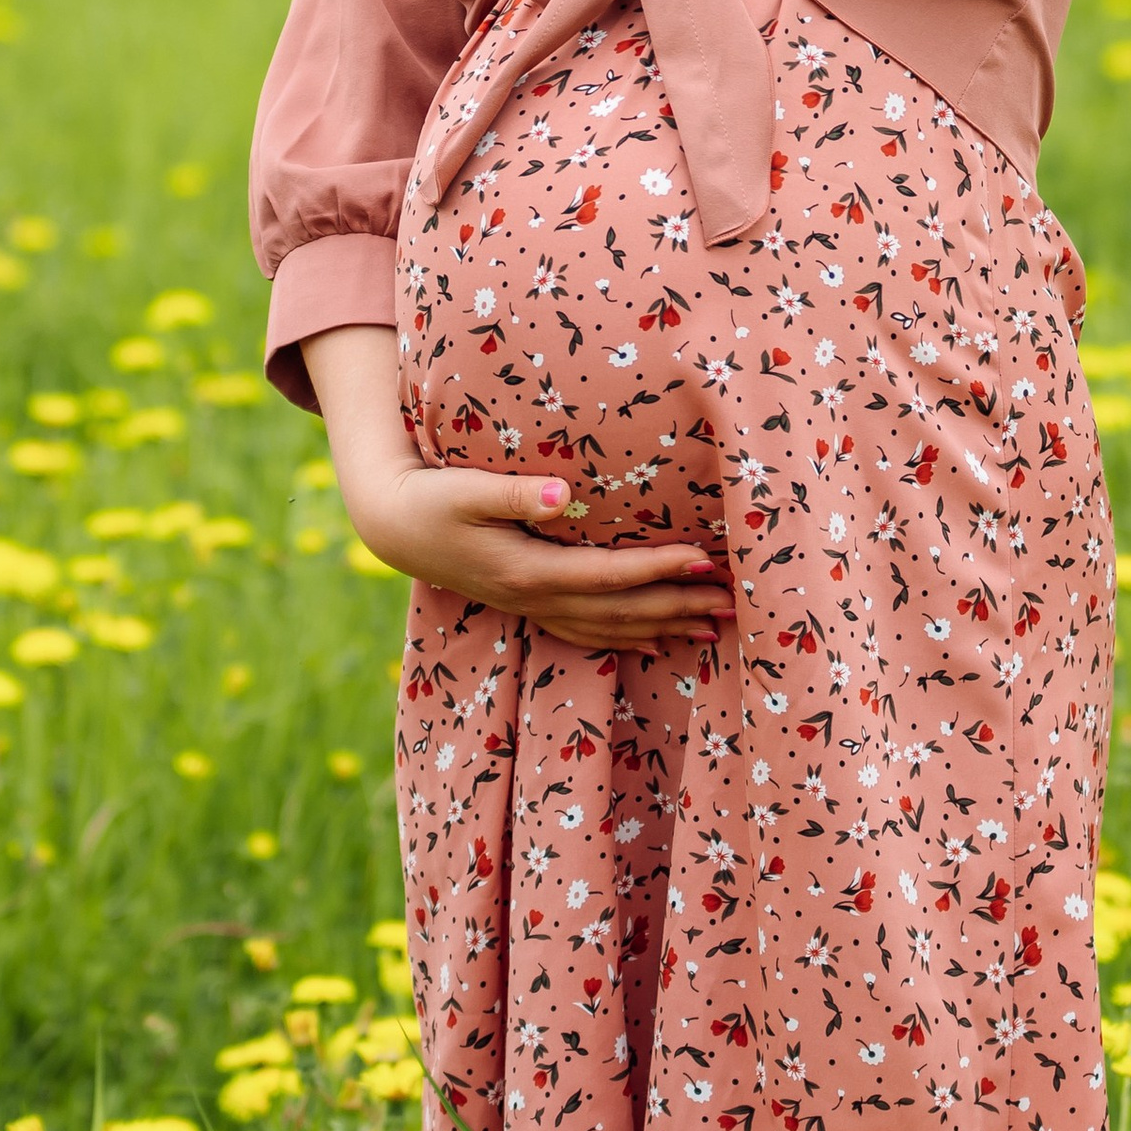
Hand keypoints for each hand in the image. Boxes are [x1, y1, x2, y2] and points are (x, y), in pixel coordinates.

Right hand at [347, 456, 736, 657]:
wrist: (395, 526)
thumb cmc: (432, 498)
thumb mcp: (466, 488)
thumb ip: (516, 491)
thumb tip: (563, 493)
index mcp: (527, 570)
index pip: (608, 576)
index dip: (658, 570)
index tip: (703, 558)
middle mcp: (536, 597)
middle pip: (621, 611)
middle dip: (678, 606)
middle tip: (734, 601)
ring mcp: (533, 607)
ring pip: (610, 628)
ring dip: (664, 628)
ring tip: (715, 627)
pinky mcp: (529, 604)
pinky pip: (588, 632)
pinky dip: (626, 639)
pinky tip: (656, 642)